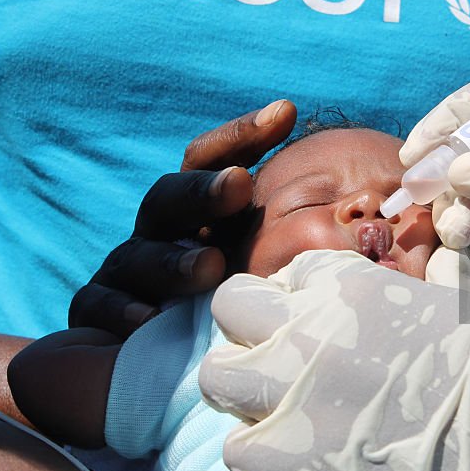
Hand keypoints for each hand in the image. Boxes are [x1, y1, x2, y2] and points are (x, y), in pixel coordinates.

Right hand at [69, 100, 295, 337]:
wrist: (146, 358)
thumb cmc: (228, 301)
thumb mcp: (260, 261)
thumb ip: (296, 229)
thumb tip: (371, 198)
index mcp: (197, 211)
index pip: (212, 160)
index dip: (242, 135)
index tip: (286, 112)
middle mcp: (160, 232)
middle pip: (170, 197)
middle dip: (203, 190)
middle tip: (239, 188)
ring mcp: (126, 271)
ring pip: (137, 254)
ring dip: (171, 258)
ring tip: (205, 267)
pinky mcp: (98, 313)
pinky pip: (99, 305)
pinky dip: (121, 310)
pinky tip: (147, 321)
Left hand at [200, 250, 469, 470]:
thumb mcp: (464, 302)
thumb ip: (419, 284)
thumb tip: (423, 272)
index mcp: (352, 285)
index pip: (290, 271)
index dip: (305, 297)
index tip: (325, 321)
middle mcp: (308, 330)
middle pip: (232, 306)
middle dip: (254, 327)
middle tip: (290, 358)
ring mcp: (294, 395)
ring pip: (218, 375)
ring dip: (247, 390)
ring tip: (287, 409)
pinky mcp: (292, 463)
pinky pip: (236, 449)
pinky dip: (260, 453)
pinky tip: (298, 458)